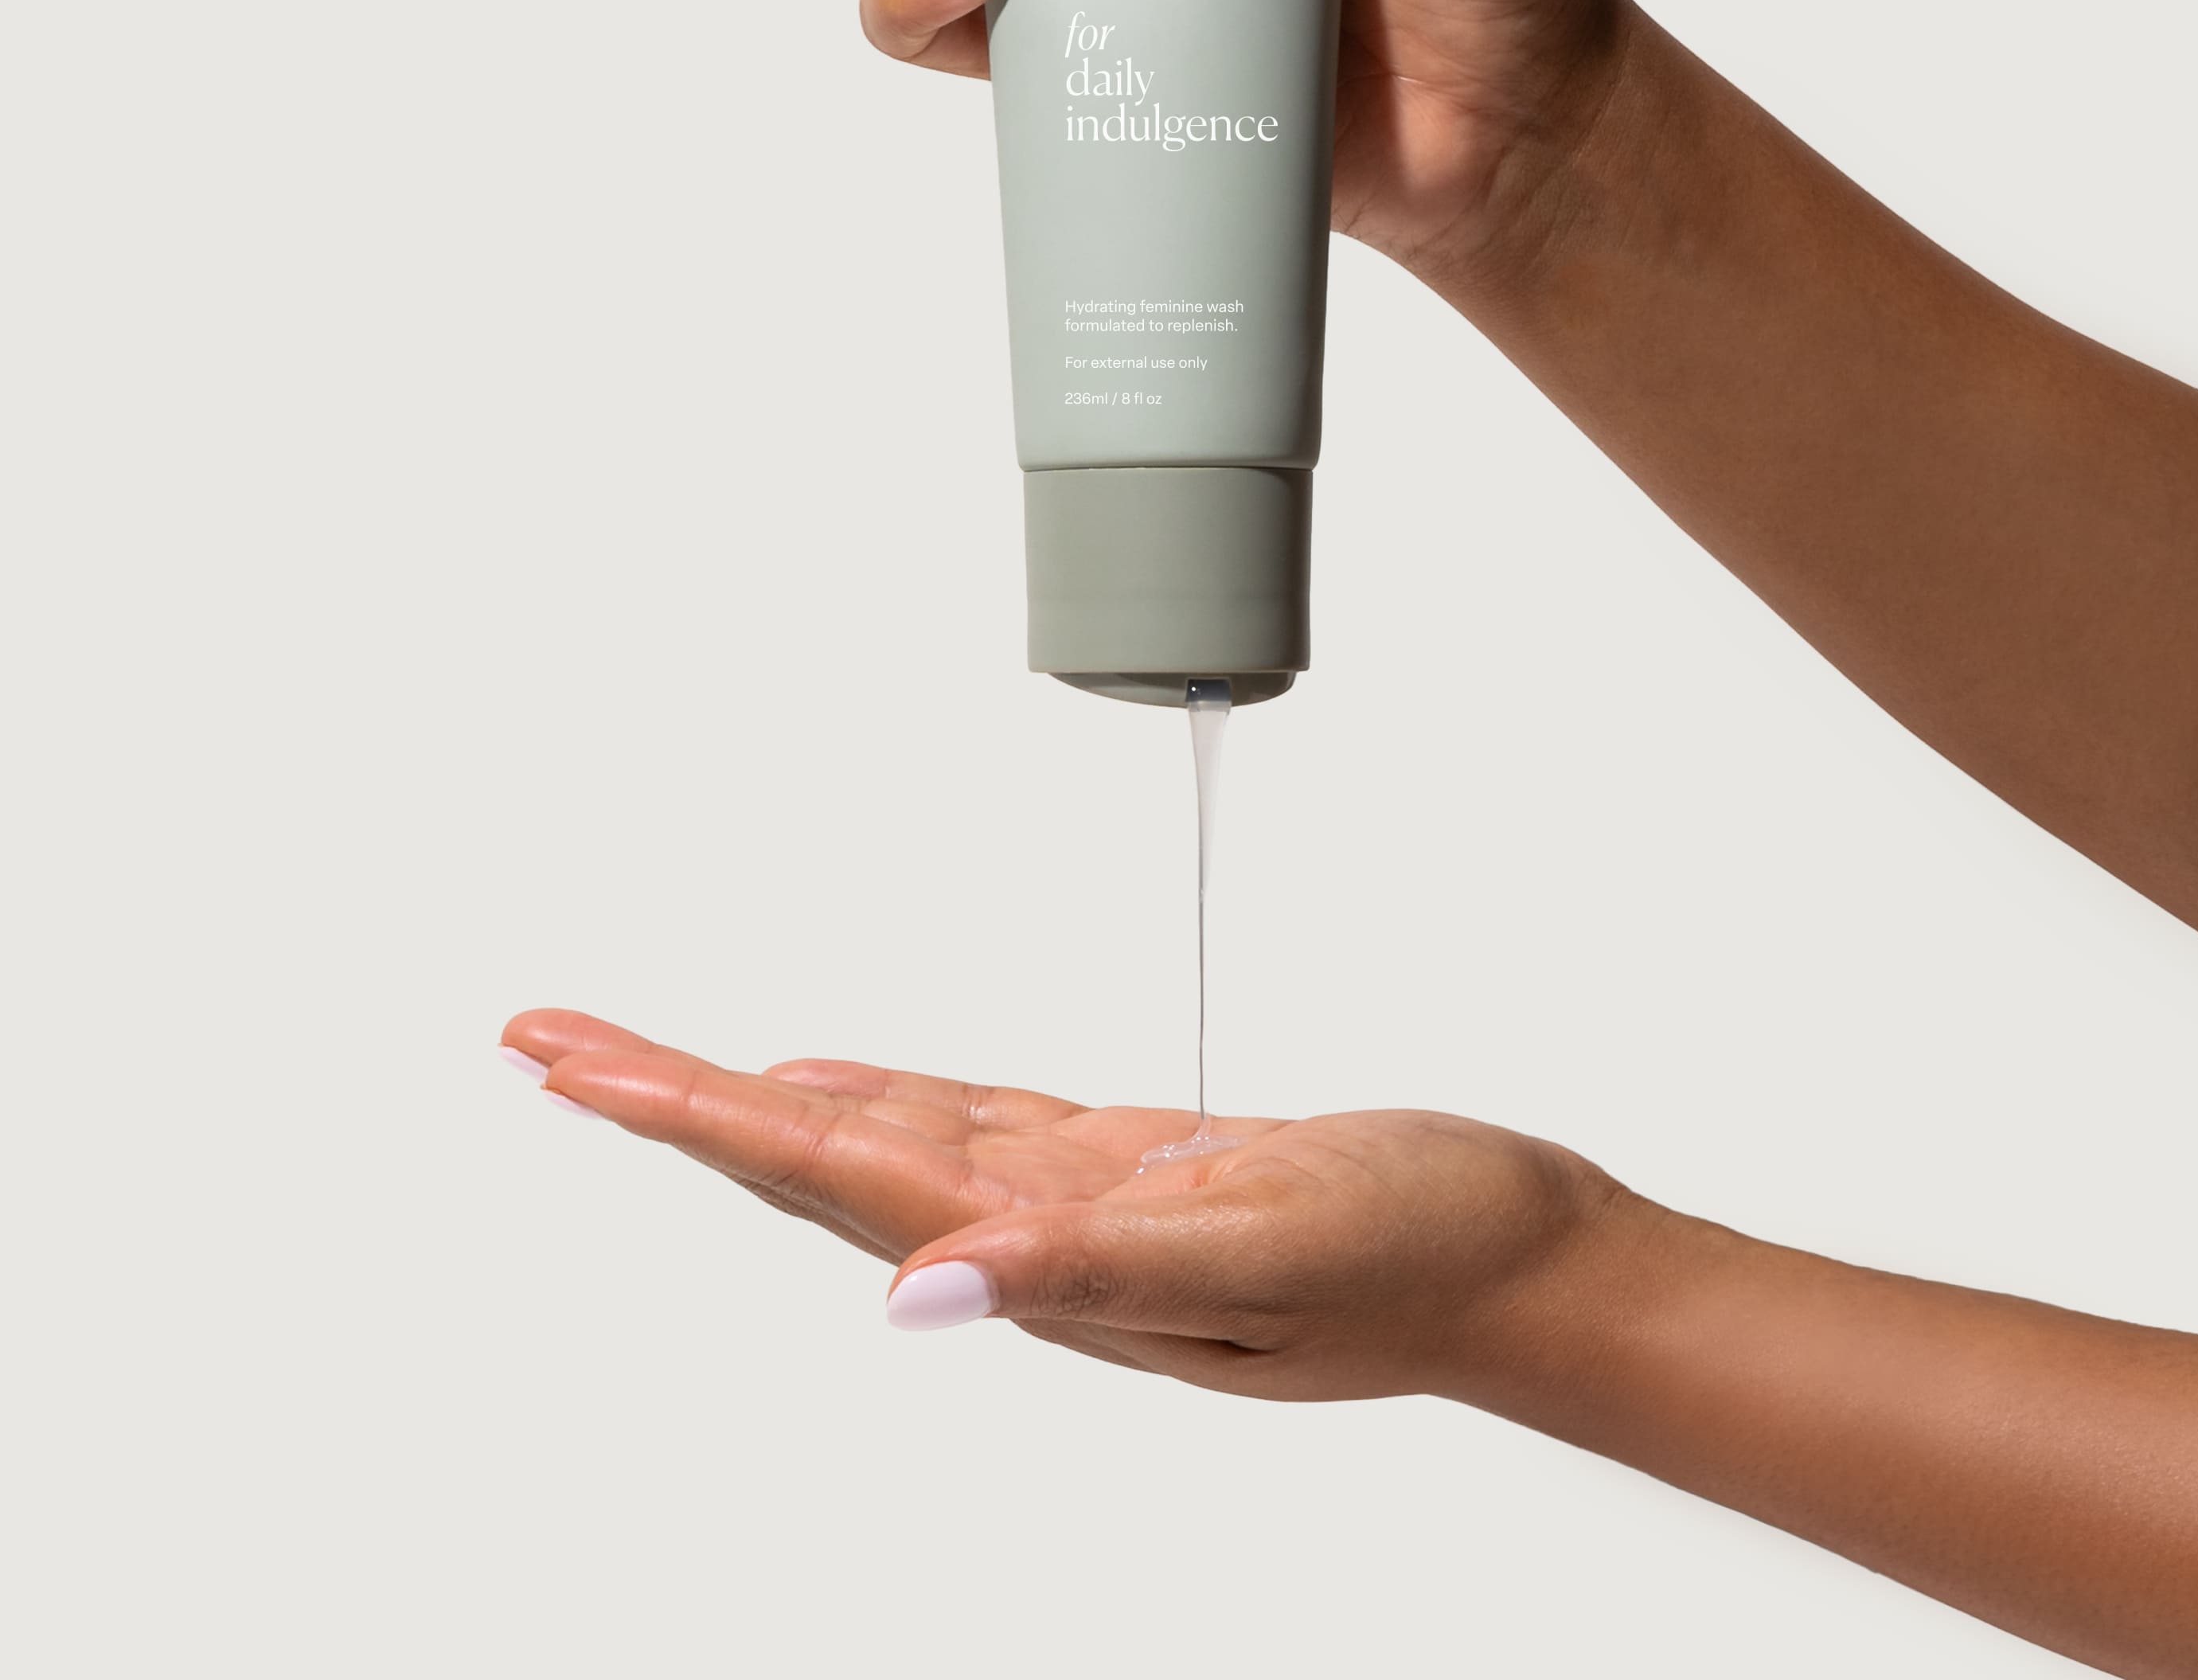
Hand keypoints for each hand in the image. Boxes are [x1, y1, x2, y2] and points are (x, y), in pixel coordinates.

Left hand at [500, 1008, 1623, 1398]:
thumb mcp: (1271, 1248)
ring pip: (871, 1132)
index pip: (827, 1175)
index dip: (694, 1118)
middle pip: (810, 1154)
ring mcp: (1076, 1203)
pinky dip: (874, 1095)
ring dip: (747, 1092)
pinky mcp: (1126, 1167)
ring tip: (638, 1058)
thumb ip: (1092, 1271)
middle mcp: (1036, 1237)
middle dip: (669, 1095)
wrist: (1520, 1258)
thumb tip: (921, 1287)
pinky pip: (964, 1124)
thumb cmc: (1424, 1255)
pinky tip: (824, 1083)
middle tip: (545, 1041)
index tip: (575, 1072)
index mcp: (1050, 1256)